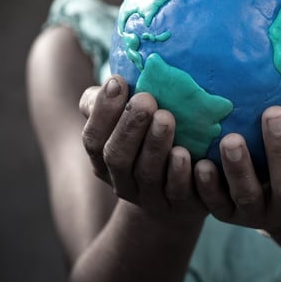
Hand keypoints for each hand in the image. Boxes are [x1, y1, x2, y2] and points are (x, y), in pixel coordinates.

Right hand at [79, 75, 206, 223]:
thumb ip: (116, 104)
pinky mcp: (180, 205)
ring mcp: (151, 197)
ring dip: (155, 146)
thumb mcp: (129, 124)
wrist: (180, 196)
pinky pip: (178, 192)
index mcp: (104, 160)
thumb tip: (115, 77)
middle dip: (130, 127)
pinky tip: (186, 155)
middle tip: (146, 100)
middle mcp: (123, 182)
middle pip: (117, 157)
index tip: (118, 82)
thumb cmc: (150, 144)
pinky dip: (181, 174)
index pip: (93, 139)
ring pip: (148, 175)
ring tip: (166, 118)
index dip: (103, 113)